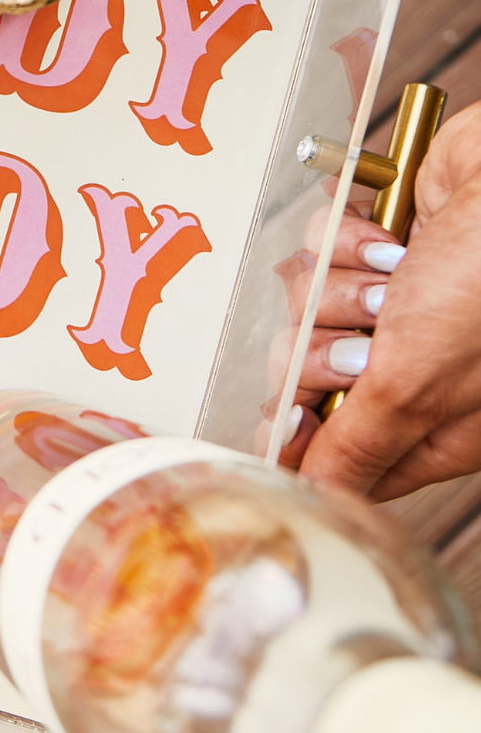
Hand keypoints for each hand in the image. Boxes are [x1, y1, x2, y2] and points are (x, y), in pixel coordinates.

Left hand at [288, 102, 480, 498]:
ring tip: (395, 279)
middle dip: (323, 352)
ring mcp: (400, 303)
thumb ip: (360, 445)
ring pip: (310, 310)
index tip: (292, 418)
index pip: (344, 456)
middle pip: (312, 379)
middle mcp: (418, 366)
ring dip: (340, 289)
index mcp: (439, 424)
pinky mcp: (380, 244)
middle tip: (368, 341)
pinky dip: (347, 239)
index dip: (307, 437)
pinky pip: (320, 250)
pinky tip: (389, 236)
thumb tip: (317, 496)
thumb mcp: (417, 384)